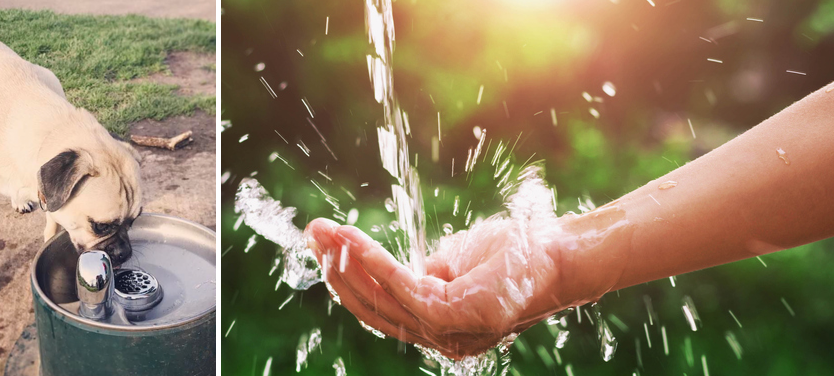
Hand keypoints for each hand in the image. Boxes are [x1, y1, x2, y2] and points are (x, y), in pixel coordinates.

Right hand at [306, 216, 575, 358]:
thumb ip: (422, 272)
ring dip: (347, 263)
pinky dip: (373, 262)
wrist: (561, 253)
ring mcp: (447, 332)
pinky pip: (401, 287)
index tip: (324, 245)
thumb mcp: (454, 264)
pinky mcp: (454, 316)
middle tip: (311, 235)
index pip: (381, 309)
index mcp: (439, 328)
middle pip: (372, 309)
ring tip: (323, 234)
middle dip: (336, 271)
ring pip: (381, 300)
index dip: (348, 279)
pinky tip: (352, 241)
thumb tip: (386, 267)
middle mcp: (440, 339)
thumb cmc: (514, 255)